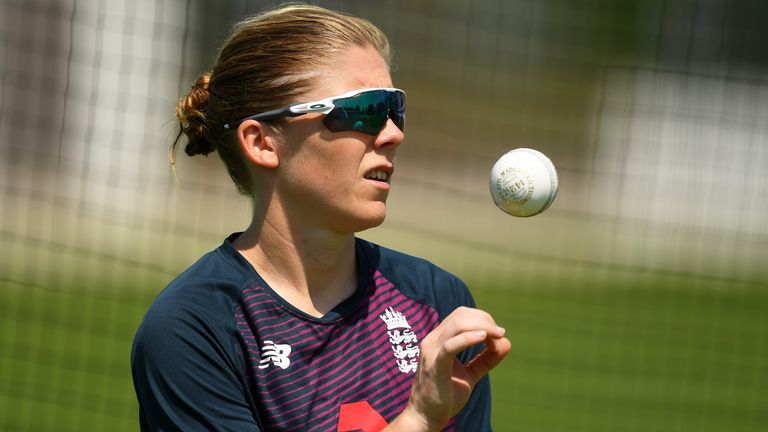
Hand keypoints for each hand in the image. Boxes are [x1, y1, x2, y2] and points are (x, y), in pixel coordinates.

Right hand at [386, 307, 510, 430]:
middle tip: (500, 335)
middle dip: (485, 320)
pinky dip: (469, 338)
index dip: (483, 319)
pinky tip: (484, 338)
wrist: (426, 417)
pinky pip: (451, 345)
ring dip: (483, 328)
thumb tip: (507, 342)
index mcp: (439, 339)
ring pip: (457, 325)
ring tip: (496, 338)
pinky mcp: (435, 365)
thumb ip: (486, 359)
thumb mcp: (470, 374)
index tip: (498, 335)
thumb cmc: (445, 395)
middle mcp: (433, 340)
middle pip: (461, 315)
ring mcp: (432, 351)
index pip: (461, 315)